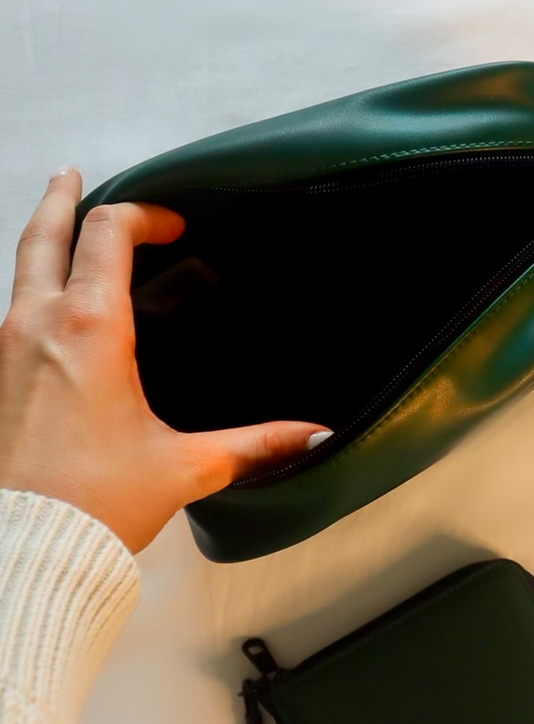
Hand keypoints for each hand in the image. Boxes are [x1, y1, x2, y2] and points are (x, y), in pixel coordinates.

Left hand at [0, 168, 330, 552]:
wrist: (25, 546)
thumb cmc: (92, 504)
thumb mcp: (187, 467)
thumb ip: (257, 445)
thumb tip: (313, 436)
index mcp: (90, 331)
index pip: (109, 235)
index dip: (144, 216)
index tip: (172, 225)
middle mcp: (37, 326)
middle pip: (44, 234)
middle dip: (64, 199)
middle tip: (75, 177)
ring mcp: (5, 348)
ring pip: (19, 268)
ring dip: (42, 240)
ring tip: (59, 227)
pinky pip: (11, 310)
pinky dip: (32, 289)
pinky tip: (49, 308)